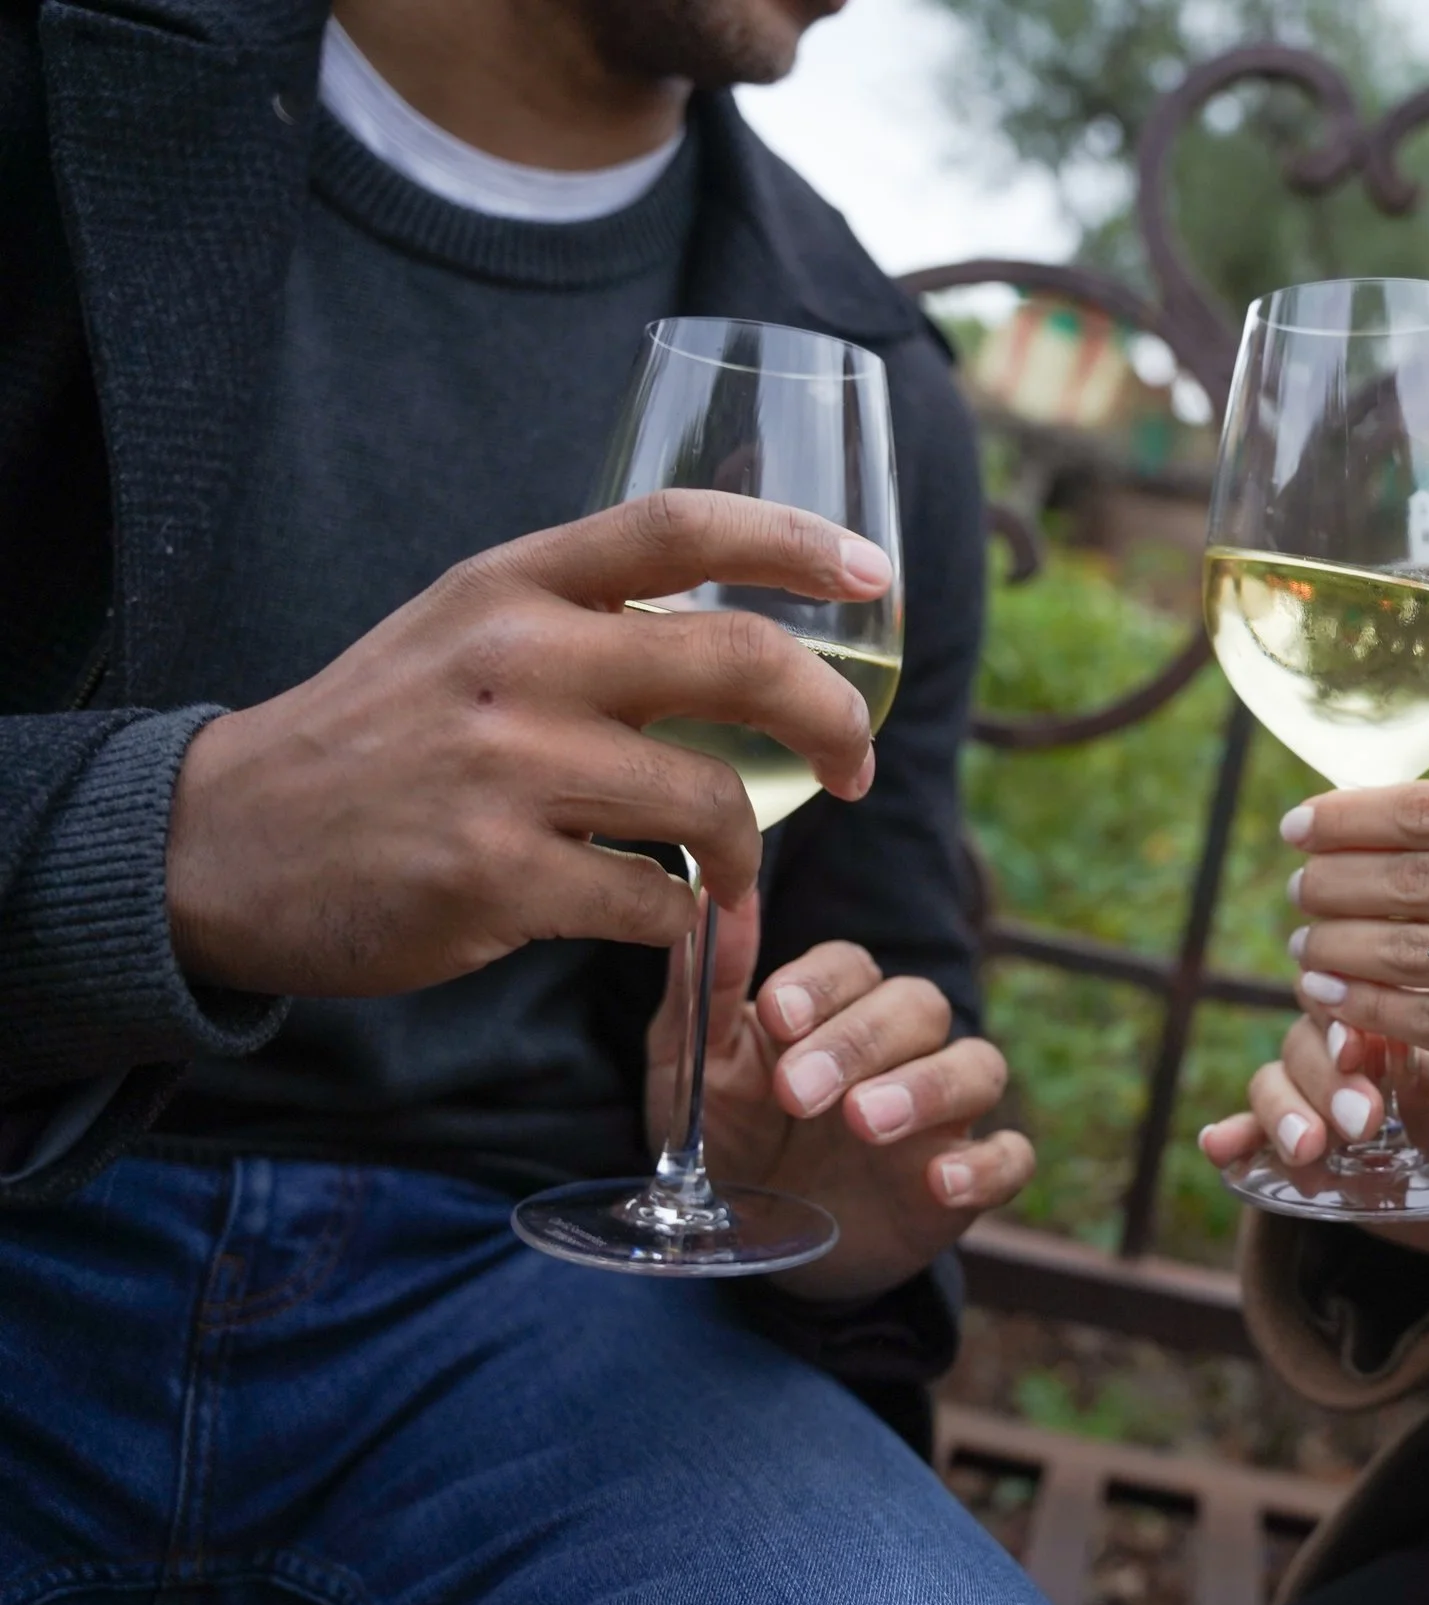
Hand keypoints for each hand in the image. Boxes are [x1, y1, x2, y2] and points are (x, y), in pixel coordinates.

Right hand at [166, 489, 893, 996]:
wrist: (222, 844)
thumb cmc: (377, 736)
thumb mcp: (465, 632)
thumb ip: (586, 617)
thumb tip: (743, 634)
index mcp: (514, 585)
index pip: (682, 527)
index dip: (796, 541)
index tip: (876, 576)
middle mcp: (516, 660)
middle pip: (738, 661)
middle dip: (830, 719)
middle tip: (857, 765)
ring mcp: (505, 771)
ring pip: (713, 803)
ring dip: (752, 852)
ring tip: (738, 873)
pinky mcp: (495, 878)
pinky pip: (654, 904)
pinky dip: (682, 923)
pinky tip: (663, 921)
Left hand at [650, 892, 1034, 1304]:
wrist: (757, 1240)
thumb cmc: (732, 1136)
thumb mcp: (700, 1069)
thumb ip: (707, 988)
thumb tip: (716, 893)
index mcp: (836, 1011)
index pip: (852, 966)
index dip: (822, 984)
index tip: (776, 1015)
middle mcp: (901, 1050)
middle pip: (918, 1006)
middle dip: (859, 1042)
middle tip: (796, 1092)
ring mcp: (942, 1115)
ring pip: (976, 1066)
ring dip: (928, 1087)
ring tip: (865, 1122)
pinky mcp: (965, 1183)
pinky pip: (1011, 1159)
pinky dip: (988, 1166)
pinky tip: (941, 1183)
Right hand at [1198, 1013, 1428, 1257]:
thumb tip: (1394, 1042)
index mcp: (1380, 1009)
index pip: (1336, 990)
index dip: (1335, 1015)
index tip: (1355, 1050)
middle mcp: (1336, 1045)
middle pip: (1301, 1041)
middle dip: (1324, 1081)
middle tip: (1365, 1121)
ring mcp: (1311, 1095)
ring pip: (1272, 1083)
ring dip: (1281, 1111)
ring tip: (1309, 1148)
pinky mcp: (1298, 1144)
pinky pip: (1252, 1134)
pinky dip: (1232, 1137)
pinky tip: (1219, 1146)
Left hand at [1280, 776, 1428, 1146]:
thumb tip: (1376, 813)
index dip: (1352, 817)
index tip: (1297, 824)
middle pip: (1419, 875)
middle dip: (1335, 881)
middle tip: (1295, 888)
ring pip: (1416, 949)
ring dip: (1338, 945)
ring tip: (1302, 943)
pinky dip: (1367, 1005)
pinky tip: (1330, 994)